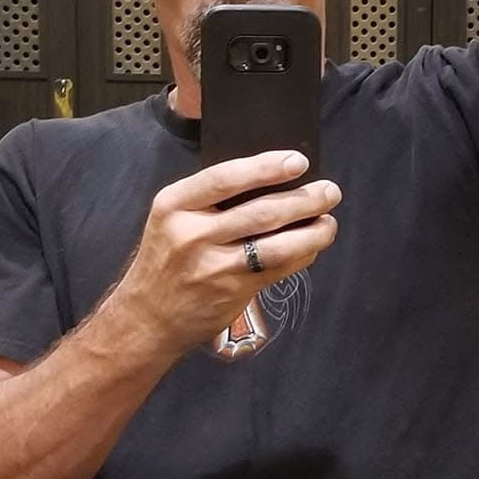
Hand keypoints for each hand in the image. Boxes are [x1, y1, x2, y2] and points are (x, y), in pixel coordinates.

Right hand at [115, 151, 340, 352]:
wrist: (148, 317)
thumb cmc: (168, 258)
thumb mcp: (173, 218)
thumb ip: (210, 198)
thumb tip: (271, 176)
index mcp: (174, 205)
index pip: (224, 178)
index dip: (265, 168)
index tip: (298, 161)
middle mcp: (191, 234)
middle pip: (259, 212)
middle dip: (303, 200)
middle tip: (330, 191)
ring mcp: (213, 266)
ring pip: (275, 244)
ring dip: (311, 232)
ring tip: (329, 221)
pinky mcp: (232, 291)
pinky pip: (276, 268)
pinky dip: (300, 256)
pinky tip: (312, 246)